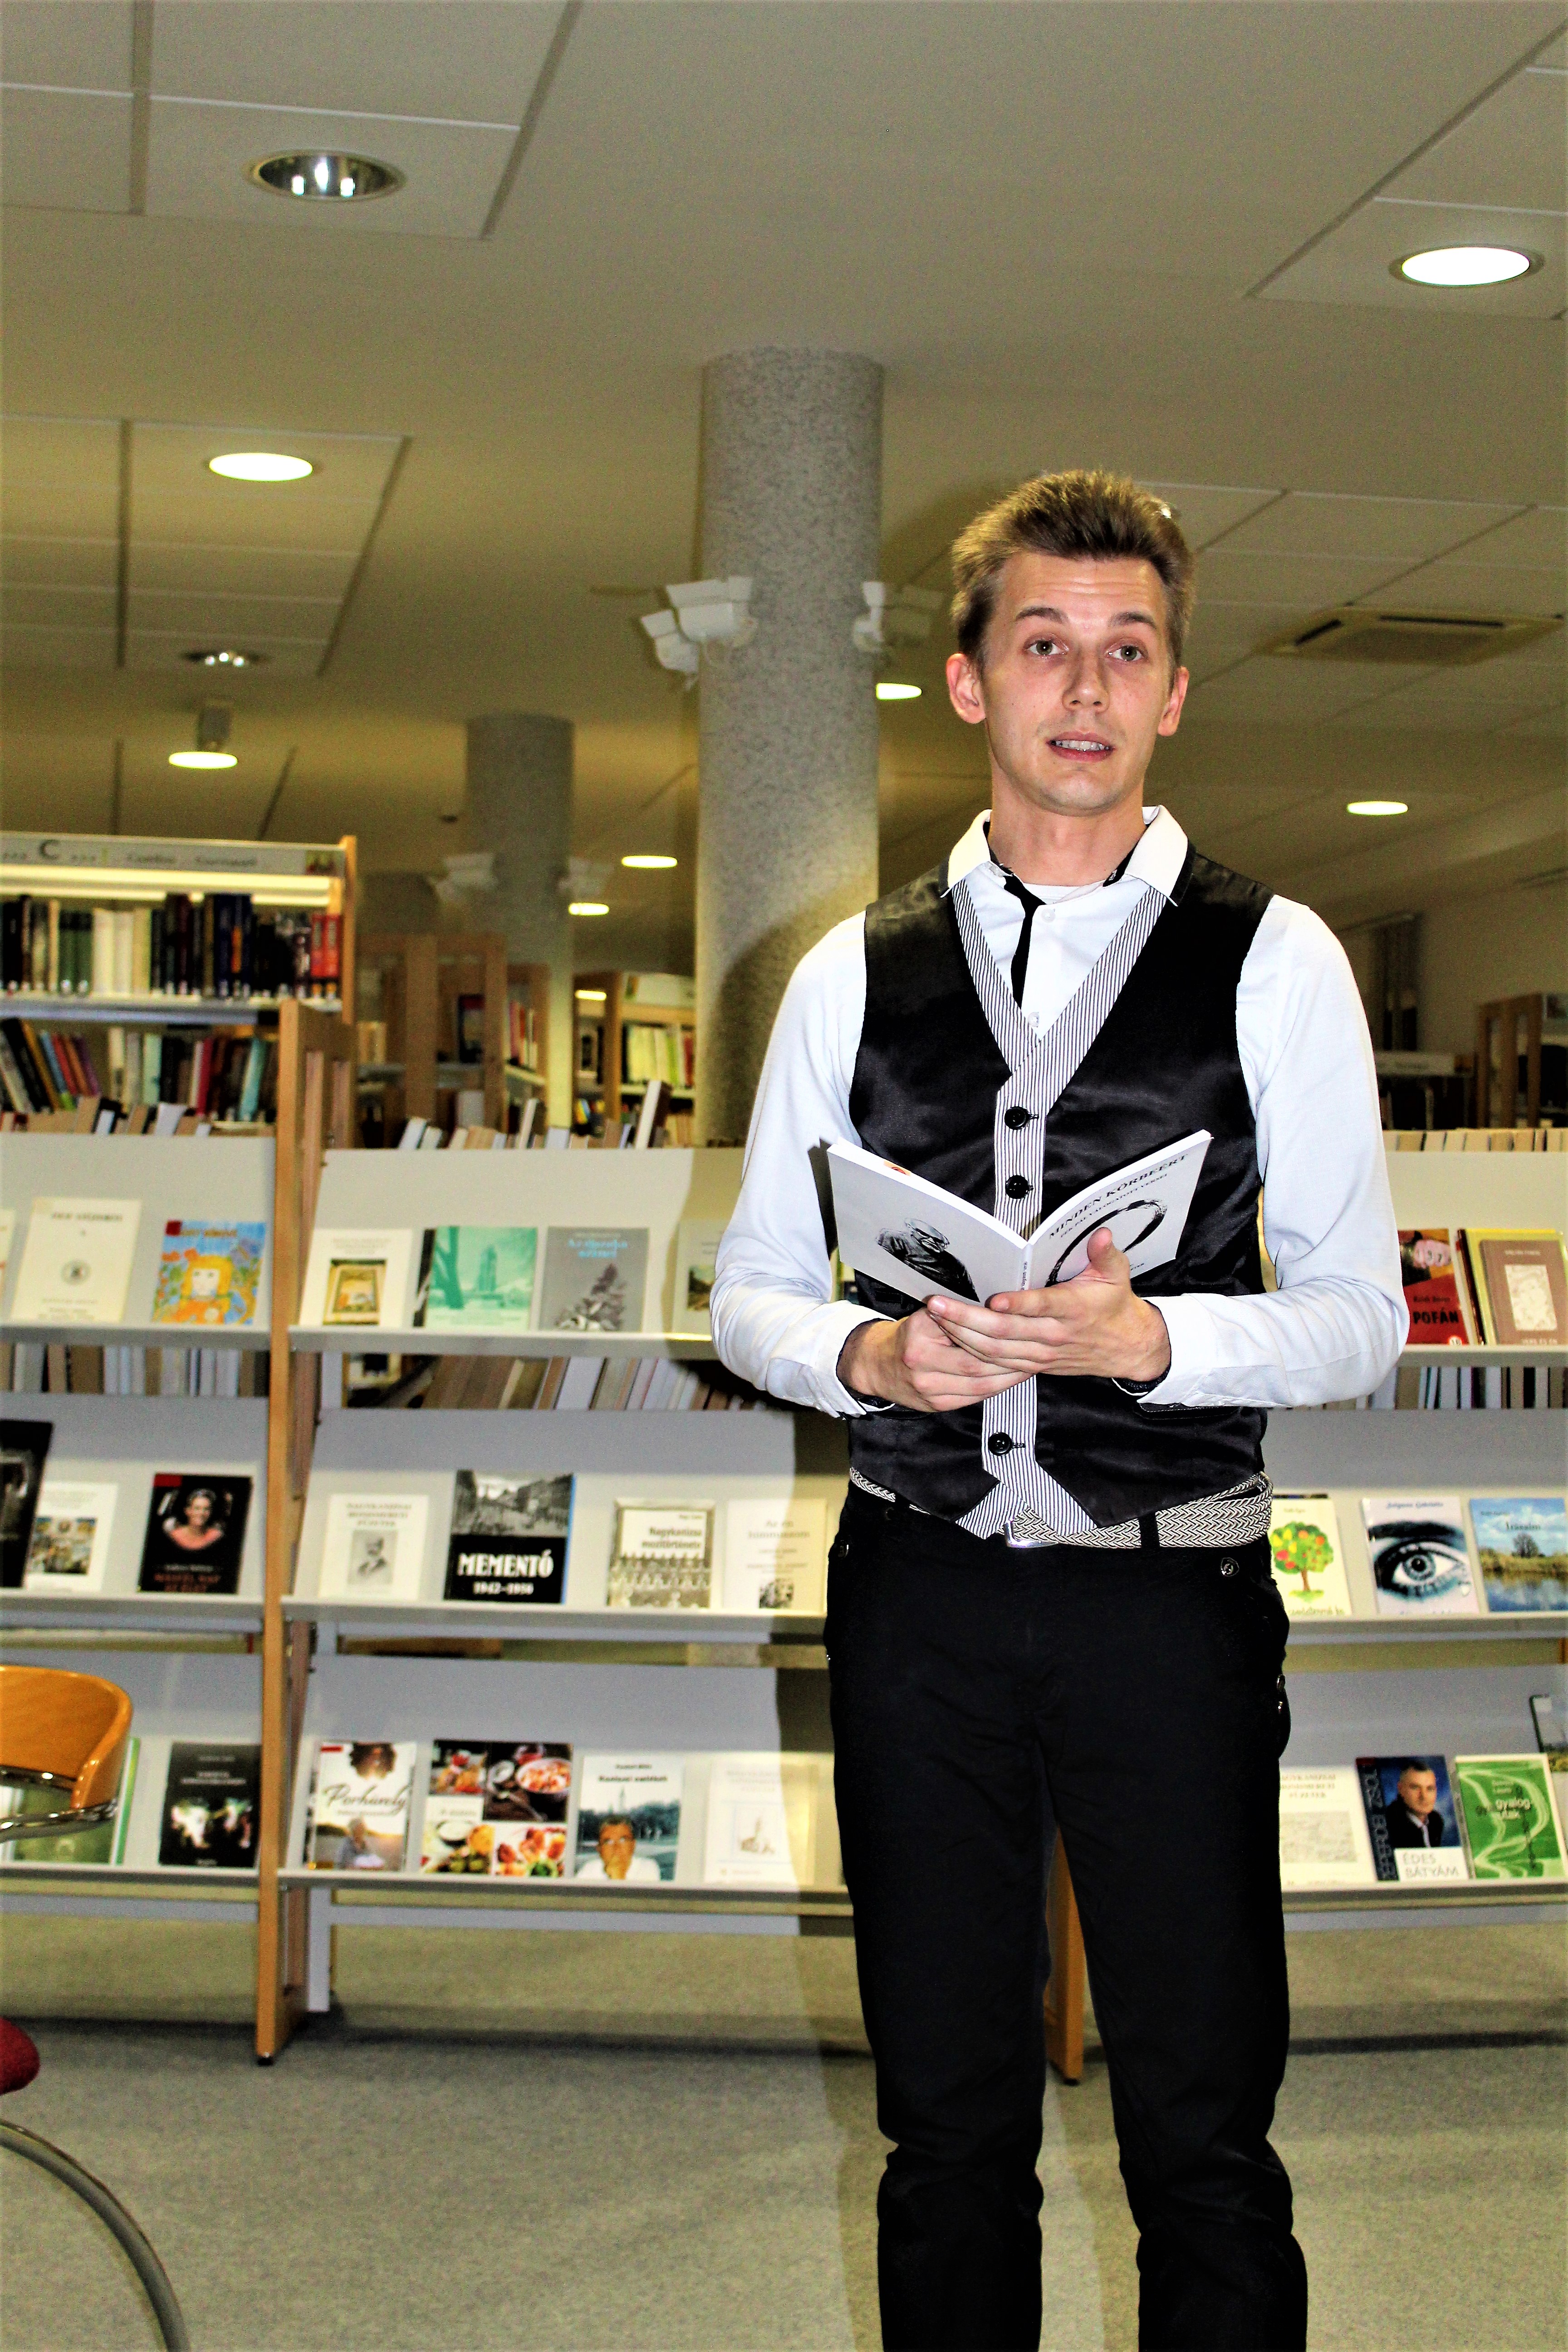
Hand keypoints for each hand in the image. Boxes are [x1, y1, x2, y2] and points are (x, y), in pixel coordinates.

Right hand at [836, 1306, 1033, 1414]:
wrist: (876, 1364)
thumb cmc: (907, 1336)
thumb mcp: (925, 1316)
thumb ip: (956, 1314)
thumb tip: (997, 1310)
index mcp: (920, 1335)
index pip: (968, 1336)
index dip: (999, 1336)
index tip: (1022, 1331)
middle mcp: (922, 1364)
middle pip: (977, 1365)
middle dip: (1010, 1361)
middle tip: (1036, 1353)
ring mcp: (928, 1389)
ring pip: (979, 1387)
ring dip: (1008, 1378)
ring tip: (1029, 1366)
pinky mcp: (935, 1406)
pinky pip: (973, 1399)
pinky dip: (994, 1390)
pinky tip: (1008, 1381)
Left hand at [925, 1227, 1171, 1382]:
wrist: (1127, 1349)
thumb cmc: (1115, 1307)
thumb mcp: (1117, 1275)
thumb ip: (1104, 1253)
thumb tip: (1101, 1233)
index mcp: (1073, 1310)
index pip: (1041, 1307)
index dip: (1017, 1305)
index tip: (994, 1298)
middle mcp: (1053, 1336)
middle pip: (1005, 1332)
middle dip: (968, 1319)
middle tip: (939, 1304)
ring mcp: (1041, 1354)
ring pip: (995, 1351)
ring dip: (963, 1334)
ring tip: (938, 1316)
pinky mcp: (1033, 1365)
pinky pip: (996, 1364)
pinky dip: (972, 1351)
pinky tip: (952, 1337)